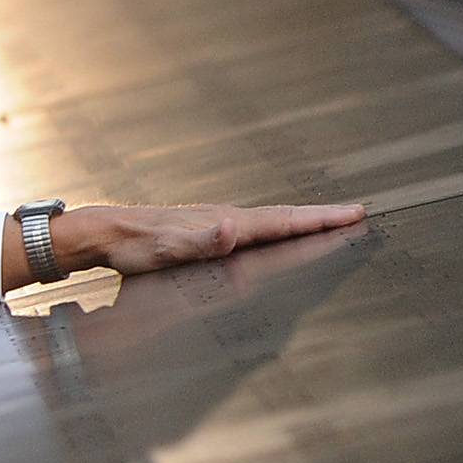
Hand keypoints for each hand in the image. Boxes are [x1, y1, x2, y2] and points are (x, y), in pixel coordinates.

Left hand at [23, 200, 364, 285]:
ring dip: (301, 223)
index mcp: (229, 224)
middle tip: (355, 216)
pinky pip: (254, 231)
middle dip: (321, 218)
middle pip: (285, 218)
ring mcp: (218, 225)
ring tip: (327, 224)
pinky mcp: (207, 233)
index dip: (320, 220)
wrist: (107, 235)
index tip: (354, 215)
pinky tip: (275, 236)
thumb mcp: (170, 247)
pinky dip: (276, 231)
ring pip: (271, 223)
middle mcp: (227, 220)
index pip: (284, 222)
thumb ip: (203, 239)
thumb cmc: (137, 245)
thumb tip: (231, 229)